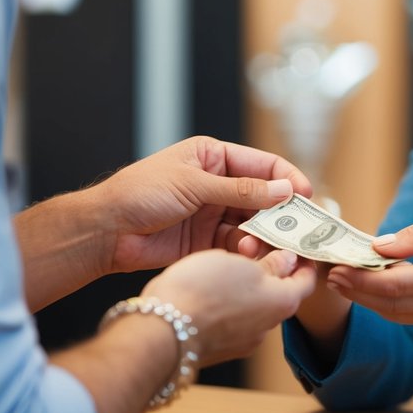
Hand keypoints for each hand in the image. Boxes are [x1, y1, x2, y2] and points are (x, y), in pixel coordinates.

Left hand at [92, 136, 310, 274]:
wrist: (106, 232)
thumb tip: (284, 191)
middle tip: (297, 230)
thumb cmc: (140, 194)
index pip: (263, 164)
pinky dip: (247, 250)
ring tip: (257, 245)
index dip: (287, 179)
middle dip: (280, 213)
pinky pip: (239, 244)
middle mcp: (219, 184)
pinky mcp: (209, 241)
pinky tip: (245, 254)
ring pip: (254, 223)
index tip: (306, 197)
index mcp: (214, 157)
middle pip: (264, 197)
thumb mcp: (193, 185)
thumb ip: (240, 190)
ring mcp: (215, 213)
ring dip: (262, 234)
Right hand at [143, 248, 316, 364]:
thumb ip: (270, 264)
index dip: (303, 259)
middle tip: (256, 246)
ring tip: (228, 264)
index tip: (296, 243)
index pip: (306, 279)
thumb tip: (288, 261)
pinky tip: (210, 289)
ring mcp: (243, 341)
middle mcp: (268, 326)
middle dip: (270, 269)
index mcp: (282, 302)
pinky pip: (232, 320)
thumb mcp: (241, 264)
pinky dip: (229, 303)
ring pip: (254, 306)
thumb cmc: (204, 290)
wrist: (162, 331)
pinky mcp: (220, 347)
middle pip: (279, 293)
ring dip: (247, 287)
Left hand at [324, 208, 412, 330]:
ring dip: (370, 300)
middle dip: (358, 292)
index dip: (363, 279)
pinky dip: (392, 302)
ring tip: (345, 280)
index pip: (399, 283)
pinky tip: (376, 285)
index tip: (338, 266)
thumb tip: (378, 245)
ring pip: (401, 316)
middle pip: (393, 305)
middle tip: (331, 274)